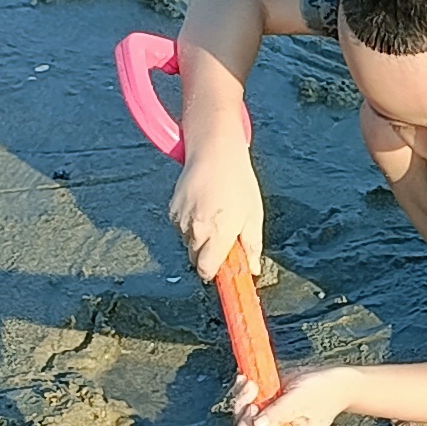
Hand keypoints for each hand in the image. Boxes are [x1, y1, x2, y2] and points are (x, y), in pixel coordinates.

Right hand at [168, 151, 264, 281]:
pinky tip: (203, 207)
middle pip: (197, 260)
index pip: (207, 270)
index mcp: (219, 233)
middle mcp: (197, 230)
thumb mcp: (254, 215)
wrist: (214, 152)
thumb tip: (252, 270)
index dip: (215, 273)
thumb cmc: (239, 182)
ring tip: (215, 215)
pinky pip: (181, 228)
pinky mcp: (172, 211)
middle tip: (224, 237)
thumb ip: (252, 246)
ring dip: (200, 239)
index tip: (224, 268)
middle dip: (209, 255)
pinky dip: (191, 224)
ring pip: (189, 243)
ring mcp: (181, 220)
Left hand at [232, 363, 359, 425]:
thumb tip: (259, 425)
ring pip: (241, 421)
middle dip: (244, 423)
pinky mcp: (261, 408)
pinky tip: (245, 380)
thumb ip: (281, 413)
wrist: (328, 379)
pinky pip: (242, 404)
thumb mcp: (302, 400)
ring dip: (241, 403)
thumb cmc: (322, 393)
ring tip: (252, 385)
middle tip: (252, 405)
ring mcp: (266, 424)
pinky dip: (240, 392)